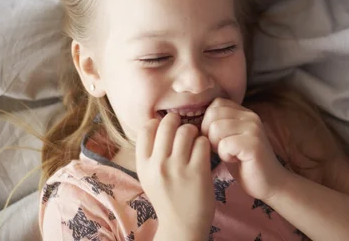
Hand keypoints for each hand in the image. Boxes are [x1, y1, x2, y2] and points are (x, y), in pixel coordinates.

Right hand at [136, 113, 213, 240]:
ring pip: (187, 130)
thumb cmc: (167, 197)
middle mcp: (158, 165)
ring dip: (193, 132)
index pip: (146, 127)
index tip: (166, 129)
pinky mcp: (198, 172)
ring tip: (195, 142)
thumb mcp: (148, 176)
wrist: (182, 226)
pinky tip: (203, 153)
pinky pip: (203, 143)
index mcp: (143, 165)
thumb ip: (150, 153)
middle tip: (184, 131)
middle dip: (178, 122)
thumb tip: (158, 122)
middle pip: (167, 123)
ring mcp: (178, 169)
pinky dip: (205, 144)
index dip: (158, 122)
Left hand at [201, 98, 288, 200]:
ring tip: (229, 154)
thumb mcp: (229, 139)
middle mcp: (250, 116)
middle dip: (209, 134)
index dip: (208, 122)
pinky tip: (235, 160)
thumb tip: (193, 121)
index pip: (215, 104)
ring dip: (217, 146)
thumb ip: (218, 125)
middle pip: (212, 114)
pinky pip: (225, 144)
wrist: (270, 184)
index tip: (215, 139)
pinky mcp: (253, 144)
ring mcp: (253, 129)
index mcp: (244, 113)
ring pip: (216, 128)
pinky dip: (224, 156)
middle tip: (221, 148)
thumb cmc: (244, 163)